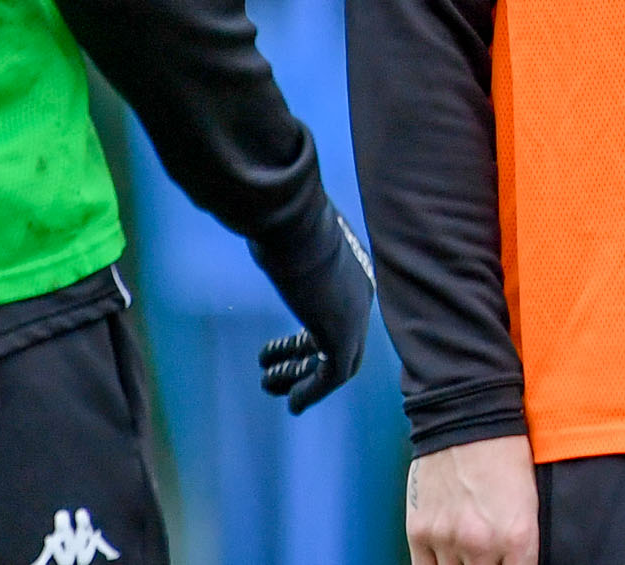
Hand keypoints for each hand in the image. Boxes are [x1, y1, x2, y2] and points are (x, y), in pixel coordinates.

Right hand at [252, 208, 375, 412]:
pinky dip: (311, 391)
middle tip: (276, 372)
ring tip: (271, 387)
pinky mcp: (343, 336)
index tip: (286, 347)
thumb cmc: (283, 221)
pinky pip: (330, 375)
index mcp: (353, 268)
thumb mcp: (287, 232)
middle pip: (340, 340)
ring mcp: (356, 316)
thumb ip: (285, 242)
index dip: (310, 335)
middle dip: (305, 360)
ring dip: (301, 378)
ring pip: (336, 361)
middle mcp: (361, 294)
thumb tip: (263, 231)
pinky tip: (291, 403)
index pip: (339, 310)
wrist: (293, 223)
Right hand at [407, 434, 536, 564]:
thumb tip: (509, 564)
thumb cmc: (502, 453)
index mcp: (518, 539)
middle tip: (483, 557)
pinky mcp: (419, 530)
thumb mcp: (529, 505)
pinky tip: (443, 560)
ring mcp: (447, 539)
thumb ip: (520, 546)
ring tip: (464, 555)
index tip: (503, 563)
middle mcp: (482, 545)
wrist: (465, 417)